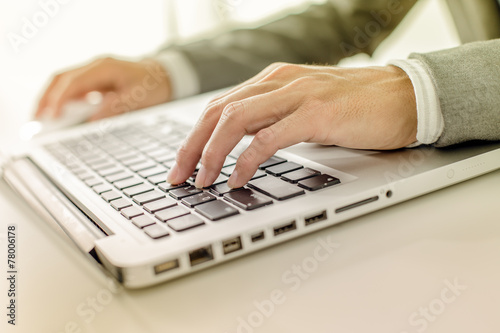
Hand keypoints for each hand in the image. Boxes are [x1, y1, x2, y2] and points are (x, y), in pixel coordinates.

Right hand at [36, 57, 171, 120]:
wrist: (164, 75)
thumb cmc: (153, 85)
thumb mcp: (138, 99)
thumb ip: (115, 108)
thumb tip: (93, 121)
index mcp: (105, 67)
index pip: (74, 82)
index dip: (59, 99)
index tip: (51, 115)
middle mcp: (96, 66)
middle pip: (62, 79)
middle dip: (47, 98)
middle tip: (37, 119)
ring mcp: (94, 71)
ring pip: (64, 81)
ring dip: (51, 98)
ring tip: (43, 118)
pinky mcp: (95, 78)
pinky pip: (73, 86)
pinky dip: (63, 99)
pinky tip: (59, 113)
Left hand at [167, 62, 416, 188]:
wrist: (404, 96)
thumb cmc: (356, 106)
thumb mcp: (304, 108)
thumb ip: (275, 118)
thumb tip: (245, 146)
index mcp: (273, 80)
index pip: (220, 106)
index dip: (195, 136)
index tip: (183, 164)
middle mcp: (279, 82)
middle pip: (217, 111)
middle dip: (192, 146)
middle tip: (179, 177)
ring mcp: (297, 95)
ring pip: (235, 120)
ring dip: (211, 153)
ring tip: (201, 180)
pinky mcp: (316, 113)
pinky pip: (268, 137)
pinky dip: (246, 160)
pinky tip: (237, 178)